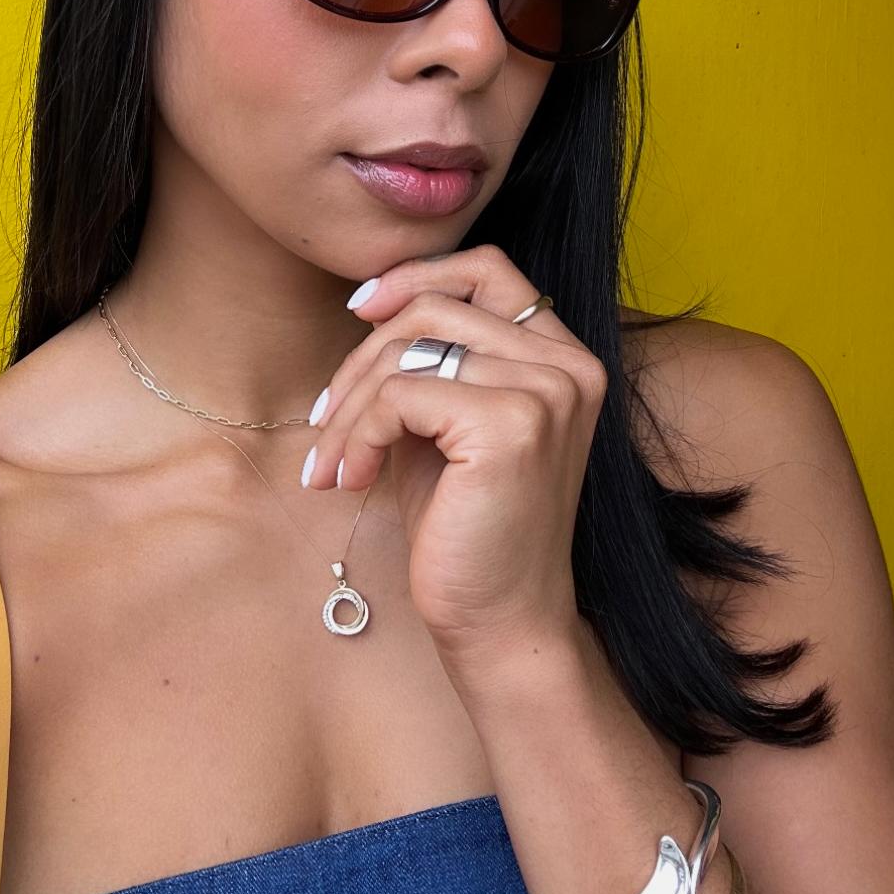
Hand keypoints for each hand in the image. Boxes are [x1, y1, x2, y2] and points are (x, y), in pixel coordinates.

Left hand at [304, 244, 608, 659]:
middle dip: (360, 362)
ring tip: (329, 463)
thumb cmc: (466, 529)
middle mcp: (568, 366)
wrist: (499, 623)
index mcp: (564, 358)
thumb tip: (370, 307)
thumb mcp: (445, 428)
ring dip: (348, 408)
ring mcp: (546, 392)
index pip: (489, 269)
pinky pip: (400, 396)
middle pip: (433, 309)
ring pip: (407, 351)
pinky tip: (350, 480)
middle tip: (325, 420)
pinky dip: (357, 435)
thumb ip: (431, 364)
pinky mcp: (511, 425)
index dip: (417, 277)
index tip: (360, 311)